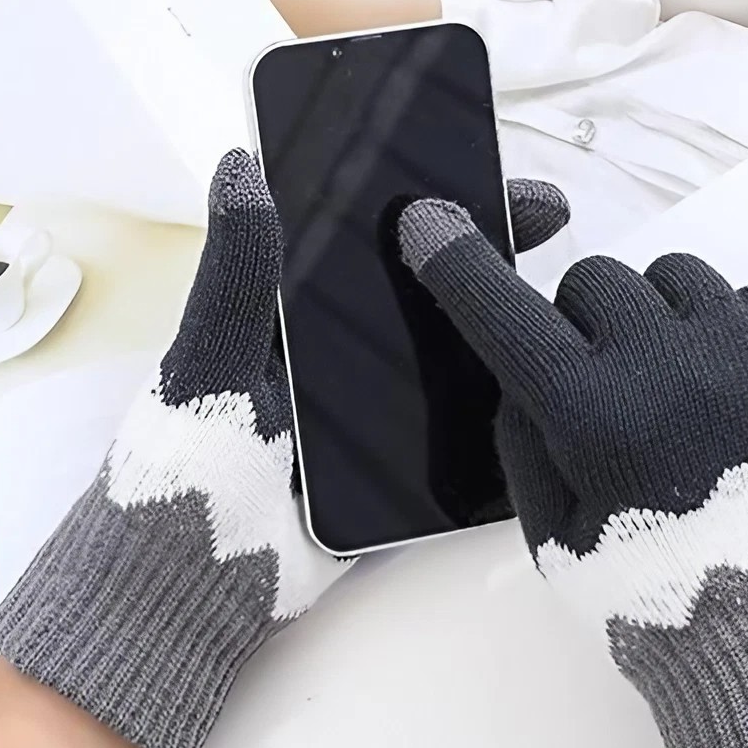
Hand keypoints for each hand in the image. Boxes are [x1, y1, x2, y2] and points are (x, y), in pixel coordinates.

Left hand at [0, 153, 568, 747]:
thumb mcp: (209, 362)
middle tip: (544, 223)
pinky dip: (495, 391)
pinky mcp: (400, 457)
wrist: (207, 582)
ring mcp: (374, 404)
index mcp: (290, 308)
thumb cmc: (192, 464)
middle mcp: (339, 346)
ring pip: (447, 346)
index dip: (420, 198)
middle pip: (420, 284)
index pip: (367, 234)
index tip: (482, 169)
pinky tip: (539, 376)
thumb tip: (241, 164)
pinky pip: (455, 416)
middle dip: (480, 249)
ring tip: (555, 297)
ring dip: (498, 320)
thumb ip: (233, 277)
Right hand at [398, 201, 747, 747]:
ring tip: (669, 381)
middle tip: (601, 380)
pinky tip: (721, 388)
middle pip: (593, 278)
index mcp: (590, 414)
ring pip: (670, 273)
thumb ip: (521, 435)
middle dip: (580, 321)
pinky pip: (742, 295)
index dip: (458, 265)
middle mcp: (664, 365)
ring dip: (651, 316)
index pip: (504, 313)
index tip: (430, 225)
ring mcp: (741, 353)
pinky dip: (717, 330)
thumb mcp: (549, 528)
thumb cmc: (642, 582)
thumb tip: (524, 368)